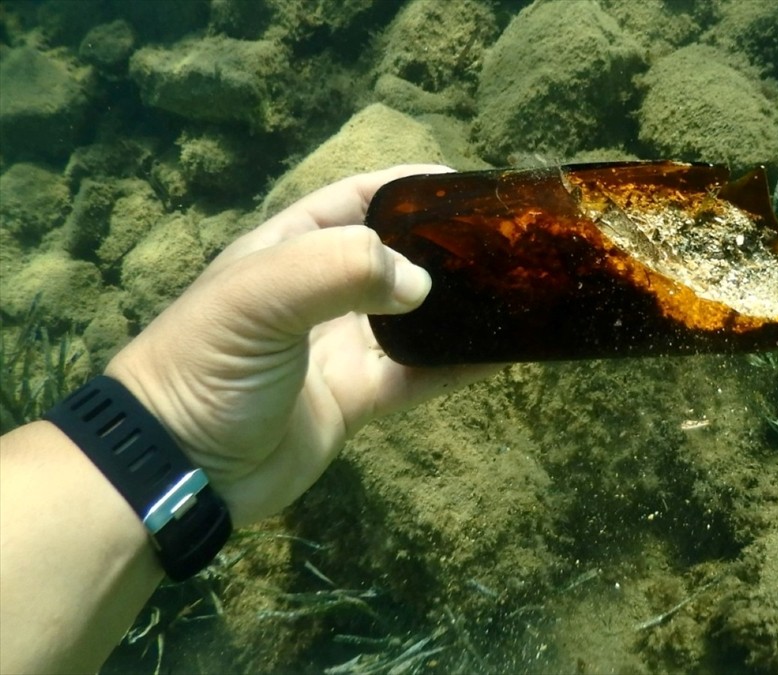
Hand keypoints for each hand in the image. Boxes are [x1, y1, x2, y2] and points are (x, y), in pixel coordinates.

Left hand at [105, 165, 494, 526]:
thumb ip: (341, 269)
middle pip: (395, 257)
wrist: (179, 468)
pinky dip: (458, 367)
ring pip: (414, 318)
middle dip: (445, 248)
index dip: (410, 188)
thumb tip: (422, 282)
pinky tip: (502, 355)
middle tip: (507, 244)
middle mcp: (319, 293)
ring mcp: (339, 347)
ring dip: (457, 308)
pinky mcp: (355, 399)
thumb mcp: (261, 295)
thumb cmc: (208, 364)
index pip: (358, 199)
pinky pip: (418, 376)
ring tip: (516, 293)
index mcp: (289, 248)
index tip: (469, 189)